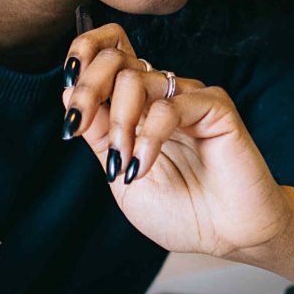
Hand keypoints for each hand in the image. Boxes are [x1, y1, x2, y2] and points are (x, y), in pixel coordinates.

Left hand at [61, 22, 292, 258]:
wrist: (227, 237)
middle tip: (76, 126)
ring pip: (136, 79)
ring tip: (123, 164)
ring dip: (118, 123)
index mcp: (138, 107)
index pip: (107, 56)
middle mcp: (162, 96)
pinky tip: (144, 166)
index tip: (69, 112)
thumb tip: (67, 95)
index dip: (80, 63)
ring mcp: (189, 98)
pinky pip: (170, 106)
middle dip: (86, 89)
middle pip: (115, 59)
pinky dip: (149, 137)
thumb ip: (100, 136)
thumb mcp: (121, 176)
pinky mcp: (215, 108)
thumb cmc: (182, 212)